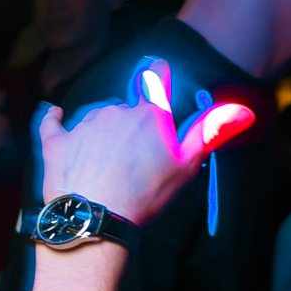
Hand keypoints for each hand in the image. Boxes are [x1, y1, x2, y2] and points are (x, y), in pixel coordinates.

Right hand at [0, 91, 8, 156]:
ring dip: (7, 142)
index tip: (7, 134)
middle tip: (8, 141)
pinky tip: (2, 149)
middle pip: (4, 127)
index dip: (9, 128)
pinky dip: (2, 147)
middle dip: (9, 135)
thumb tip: (3, 89)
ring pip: (1, 135)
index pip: (4, 120)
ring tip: (6, 145)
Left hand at [37, 57, 254, 223]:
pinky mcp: (55, 143)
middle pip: (124, 106)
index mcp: (148, 114)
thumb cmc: (143, 195)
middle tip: (133, 153)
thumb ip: (208, 132)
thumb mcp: (185, 166)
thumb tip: (239, 110)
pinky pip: (51, 123)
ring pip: (93, 117)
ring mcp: (81, 126)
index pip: (155, 78)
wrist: (94, 220)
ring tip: (104, 160)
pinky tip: (54, 115)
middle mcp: (114, 112)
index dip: (158, 74)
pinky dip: (53, 119)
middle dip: (129, 123)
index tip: (157, 71)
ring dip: (99, 130)